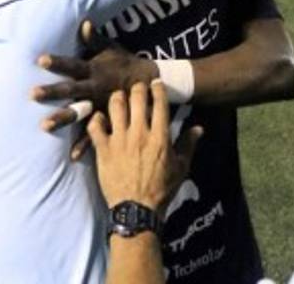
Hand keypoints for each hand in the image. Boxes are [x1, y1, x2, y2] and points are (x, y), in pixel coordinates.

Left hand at [33, 23, 158, 156]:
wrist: (153, 83)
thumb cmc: (126, 64)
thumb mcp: (112, 49)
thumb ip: (95, 39)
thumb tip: (84, 23)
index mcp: (94, 71)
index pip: (72, 65)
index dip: (58, 62)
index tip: (41, 59)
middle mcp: (96, 88)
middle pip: (71, 89)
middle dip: (53, 92)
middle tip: (33, 93)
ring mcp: (101, 105)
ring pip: (80, 113)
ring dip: (63, 118)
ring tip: (44, 125)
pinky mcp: (108, 120)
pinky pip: (96, 134)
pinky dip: (84, 145)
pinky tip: (72, 156)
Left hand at [88, 81, 202, 215]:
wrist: (136, 209)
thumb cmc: (161, 189)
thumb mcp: (181, 167)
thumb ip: (188, 144)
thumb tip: (199, 128)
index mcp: (160, 136)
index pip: (160, 103)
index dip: (158, 88)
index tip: (156, 83)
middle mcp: (139, 133)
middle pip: (136, 98)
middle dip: (137, 87)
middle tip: (137, 88)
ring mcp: (119, 140)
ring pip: (115, 106)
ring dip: (118, 97)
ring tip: (119, 97)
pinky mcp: (102, 149)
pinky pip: (94, 126)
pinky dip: (96, 118)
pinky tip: (100, 118)